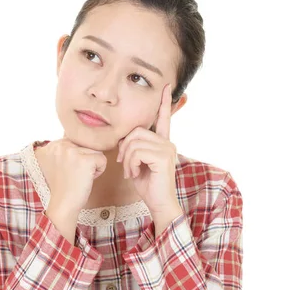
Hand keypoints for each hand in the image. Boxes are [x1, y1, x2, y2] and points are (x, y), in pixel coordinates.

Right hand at [39, 137, 107, 213]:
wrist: (63, 204)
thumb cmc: (65, 186)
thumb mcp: (60, 162)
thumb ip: (67, 148)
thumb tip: (86, 136)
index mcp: (53, 144)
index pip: (77, 139)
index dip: (79, 156)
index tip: (70, 170)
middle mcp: (60, 145)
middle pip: (87, 144)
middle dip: (86, 159)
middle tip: (75, 174)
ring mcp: (72, 152)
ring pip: (95, 151)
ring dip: (93, 165)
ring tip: (81, 176)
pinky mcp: (85, 160)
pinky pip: (102, 160)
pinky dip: (99, 171)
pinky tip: (87, 179)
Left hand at [117, 84, 181, 220]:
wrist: (158, 203)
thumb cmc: (147, 184)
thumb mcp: (137, 163)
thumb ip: (133, 148)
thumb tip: (124, 139)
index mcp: (162, 142)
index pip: (163, 118)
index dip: (163, 102)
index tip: (164, 86)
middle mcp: (167, 142)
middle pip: (136, 131)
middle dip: (124, 148)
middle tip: (124, 164)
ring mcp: (167, 149)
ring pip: (134, 142)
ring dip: (126, 159)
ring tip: (130, 172)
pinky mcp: (163, 157)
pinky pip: (137, 152)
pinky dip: (130, 163)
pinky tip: (134, 174)